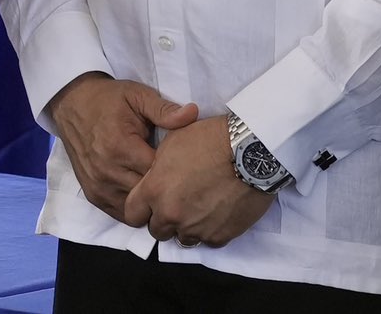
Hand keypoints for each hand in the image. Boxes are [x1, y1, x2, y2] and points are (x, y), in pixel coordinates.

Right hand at [44, 73, 198, 222]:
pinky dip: (134, 208)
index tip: (184, 164)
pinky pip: (121, 213)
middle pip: (150, 197)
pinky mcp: (92, 194)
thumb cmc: (108, 99)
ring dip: (150, 202)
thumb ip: (164, 109)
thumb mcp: (137, 96)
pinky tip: (142, 193)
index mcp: (121, 147)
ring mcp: (98, 186)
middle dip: (165, 190)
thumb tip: (193, 114)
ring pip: (137, 210)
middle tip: (176, 178)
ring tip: (160, 187)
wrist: (71, 103)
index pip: (160, 176)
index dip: (177, 173)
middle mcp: (107, 171)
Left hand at [123, 115, 274, 247]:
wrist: (249, 152)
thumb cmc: (208, 140)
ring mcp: (196, 228)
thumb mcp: (170, 144)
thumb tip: (155, 181)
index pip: (132, 214)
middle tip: (176, 205)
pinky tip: (217, 214)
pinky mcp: (220, 236)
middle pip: (156, 230)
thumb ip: (156, 171)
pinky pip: (208, 241)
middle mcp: (171, 214)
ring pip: (182, 238)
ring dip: (186, 227)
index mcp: (154, 191)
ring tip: (198, 209)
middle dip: (162, 220)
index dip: (140, 209)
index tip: (149, 205)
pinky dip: (210, 230)